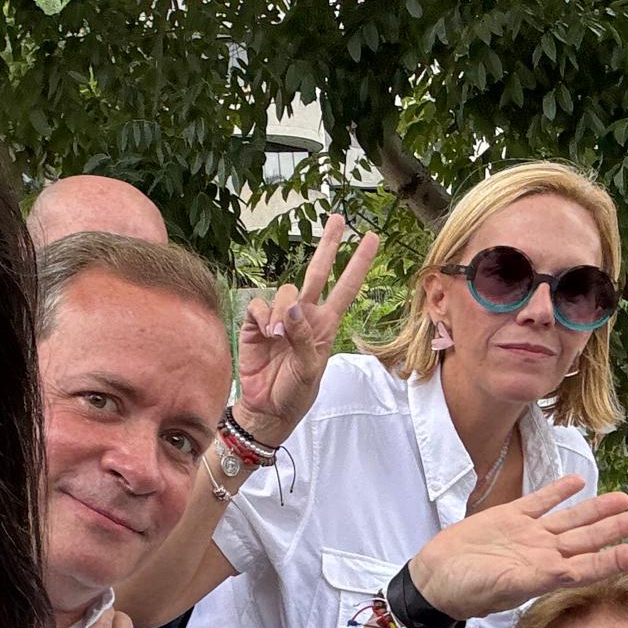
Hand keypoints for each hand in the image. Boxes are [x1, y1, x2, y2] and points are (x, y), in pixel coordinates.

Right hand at [233, 213, 382, 445]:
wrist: (267, 409)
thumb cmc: (295, 392)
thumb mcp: (310, 369)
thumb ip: (305, 338)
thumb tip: (292, 309)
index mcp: (326, 324)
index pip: (346, 287)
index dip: (358, 263)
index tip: (371, 238)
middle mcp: (305, 315)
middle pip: (318, 271)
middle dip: (329, 244)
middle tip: (339, 218)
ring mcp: (280, 317)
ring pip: (285, 290)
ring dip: (282, 309)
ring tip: (278, 336)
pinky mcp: (256, 324)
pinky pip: (259, 305)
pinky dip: (262, 316)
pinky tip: (265, 333)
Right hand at [405, 476, 627, 621]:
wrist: (435, 576)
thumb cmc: (468, 588)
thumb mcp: (504, 587)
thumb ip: (537, 577)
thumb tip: (568, 572)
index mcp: (546, 574)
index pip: (589, 566)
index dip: (615, 560)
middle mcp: (543, 553)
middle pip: (587, 539)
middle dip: (616, 528)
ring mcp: (528, 534)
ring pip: (570, 519)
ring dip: (596, 509)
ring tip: (623, 499)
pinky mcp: (510, 517)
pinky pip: (540, 502)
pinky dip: (558, 492)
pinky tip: (577, 482)